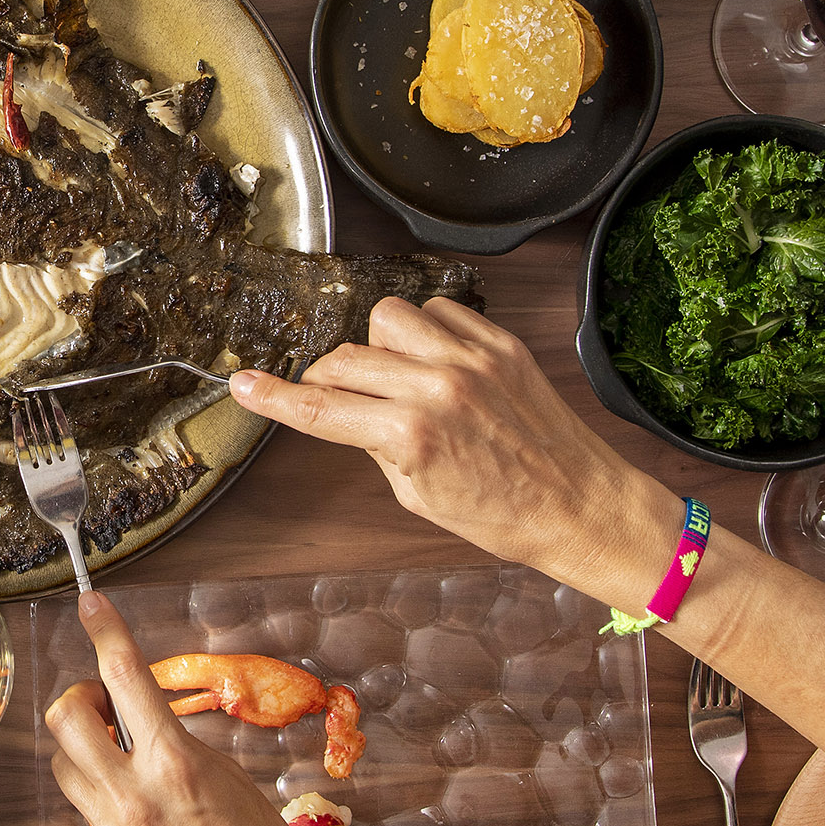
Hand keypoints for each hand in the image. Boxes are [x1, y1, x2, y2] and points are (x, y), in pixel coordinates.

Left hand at [44, 592, 339, 825]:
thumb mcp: (230, 779)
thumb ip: (177, 745)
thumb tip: (140, 720)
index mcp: (173, 764)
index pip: (125, 678)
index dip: (104, 631)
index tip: (91, 604)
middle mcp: (132, 797)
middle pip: (64, 719)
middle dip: (78, 699)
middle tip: (107, 707)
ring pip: (66, 769)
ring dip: (88, 754)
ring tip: (129, 766)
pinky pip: (90, 819)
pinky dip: (111, 808)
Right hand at [228, 297, 667, 581]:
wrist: (580, 505)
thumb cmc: (504, 516)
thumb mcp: (419, 495)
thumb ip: (377, 445)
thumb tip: (348, 412)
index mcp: (411, 437)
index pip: (320, 409)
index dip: (274, 397)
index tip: (244, 384)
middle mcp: (437, 388)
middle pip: (343, 360)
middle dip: (327, 379)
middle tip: (336, 399)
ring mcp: (471, 359)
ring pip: (386, 318)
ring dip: (377, 345)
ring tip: (393, 374)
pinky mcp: (500, 343)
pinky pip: (439, 309)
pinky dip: (425, 328)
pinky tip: (433, 358)